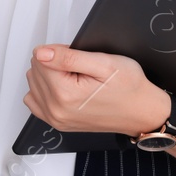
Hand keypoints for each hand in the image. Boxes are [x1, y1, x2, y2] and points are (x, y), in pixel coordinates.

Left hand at [23, 44, 169, 137]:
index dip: (61, 52)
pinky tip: (62, 89)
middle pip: (35, 70)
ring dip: (50, 76)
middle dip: (55, 63)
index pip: (40, 58)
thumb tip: (41, 53)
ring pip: (33, 83)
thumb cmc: (129, 88)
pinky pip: (34, 101)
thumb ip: (68, 57)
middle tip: (81, 69)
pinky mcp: (58, 123)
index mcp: (65, 94)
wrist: (142, 112)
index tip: (79, 59)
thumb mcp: (103, 63)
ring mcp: (56, 119)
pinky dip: (44, 91)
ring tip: (75, 79)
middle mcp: (56, 110)